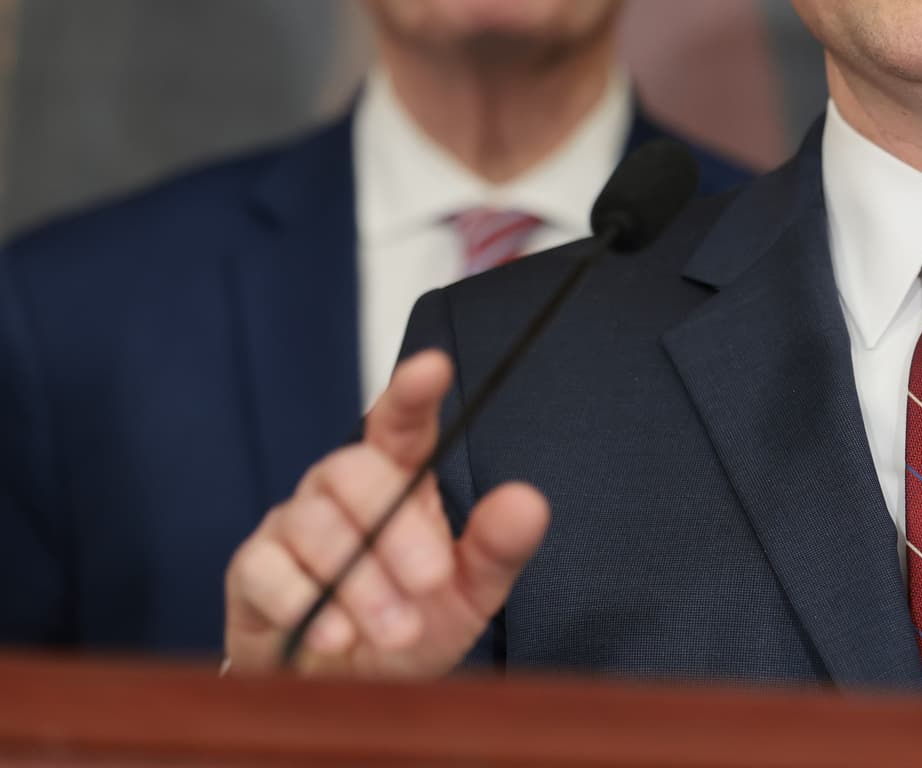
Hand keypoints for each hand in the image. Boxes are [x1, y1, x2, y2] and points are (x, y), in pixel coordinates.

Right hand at [223, 350, 548, 675]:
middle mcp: (340, 490)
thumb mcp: (470, 594)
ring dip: (358, 580)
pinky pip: (264, 567)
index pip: (402, 424)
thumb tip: (528, 502)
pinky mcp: (252, 569)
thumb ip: (497, 548)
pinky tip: (336, 635)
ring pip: (314, 524)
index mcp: (400, 479)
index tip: (433, 367)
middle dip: (396, 529)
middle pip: (355, 472)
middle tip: (430, 581)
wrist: (350, 694)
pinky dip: (301, 600)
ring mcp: (291, 525)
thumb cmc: (410, 626)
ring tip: (395, 628)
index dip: (412, 394)